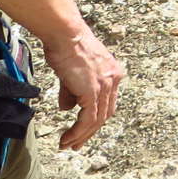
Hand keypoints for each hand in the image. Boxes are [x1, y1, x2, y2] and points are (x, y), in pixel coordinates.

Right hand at [43, 27, 124, 149]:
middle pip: (105, 114)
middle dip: (89, 132)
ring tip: (68, 145)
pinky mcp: (93, 90)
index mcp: (111, 73)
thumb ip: (71, 91)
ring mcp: (105, 85)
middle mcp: (113, 80)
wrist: (65, 33)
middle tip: (76, 144)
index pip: (107, 103)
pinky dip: (78, 131)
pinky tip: (68, 138)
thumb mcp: (71, 72)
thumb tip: (67, 108)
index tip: (83, 131)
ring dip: (81, 136)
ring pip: (97, 120)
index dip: (95, 119)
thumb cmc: (65, 46)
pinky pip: (88, 119)